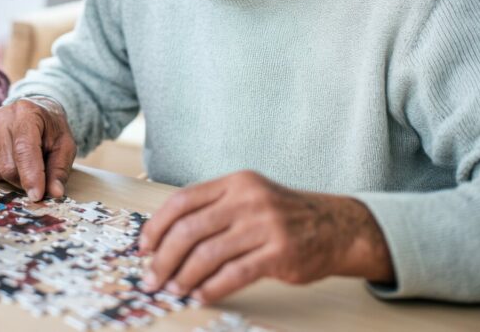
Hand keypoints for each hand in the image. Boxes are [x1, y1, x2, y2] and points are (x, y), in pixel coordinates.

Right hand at [0, 98, 76, 200]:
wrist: (32, 112)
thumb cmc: (49, 130)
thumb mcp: (64, 145)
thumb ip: (59, 169)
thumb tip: (55, 193)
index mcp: (26, 113)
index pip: (24, 149)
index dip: (31, 176)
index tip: (36, 196)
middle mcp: (0, 116)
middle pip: (7, 166)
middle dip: (22, 180)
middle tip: (34, 176)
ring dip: (8, 177)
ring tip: (19, 163)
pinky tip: (4, 161)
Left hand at [139, 170, 393, 302]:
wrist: (336, 226)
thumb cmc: (282, 215)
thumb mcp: (248, 197)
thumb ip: (212, 210)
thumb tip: (165, 240)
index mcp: (234, 183)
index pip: (181, 201)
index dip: (156, 226)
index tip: (143, 248)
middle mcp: (247, 200)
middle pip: (189, 229)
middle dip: (163, 257)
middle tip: (152, 277)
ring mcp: (264, 226)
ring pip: (208, 254)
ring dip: (184, 276)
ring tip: (174, 289)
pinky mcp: (279, 254)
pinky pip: (234, 273)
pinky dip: (211, 287)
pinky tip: (201, 295)